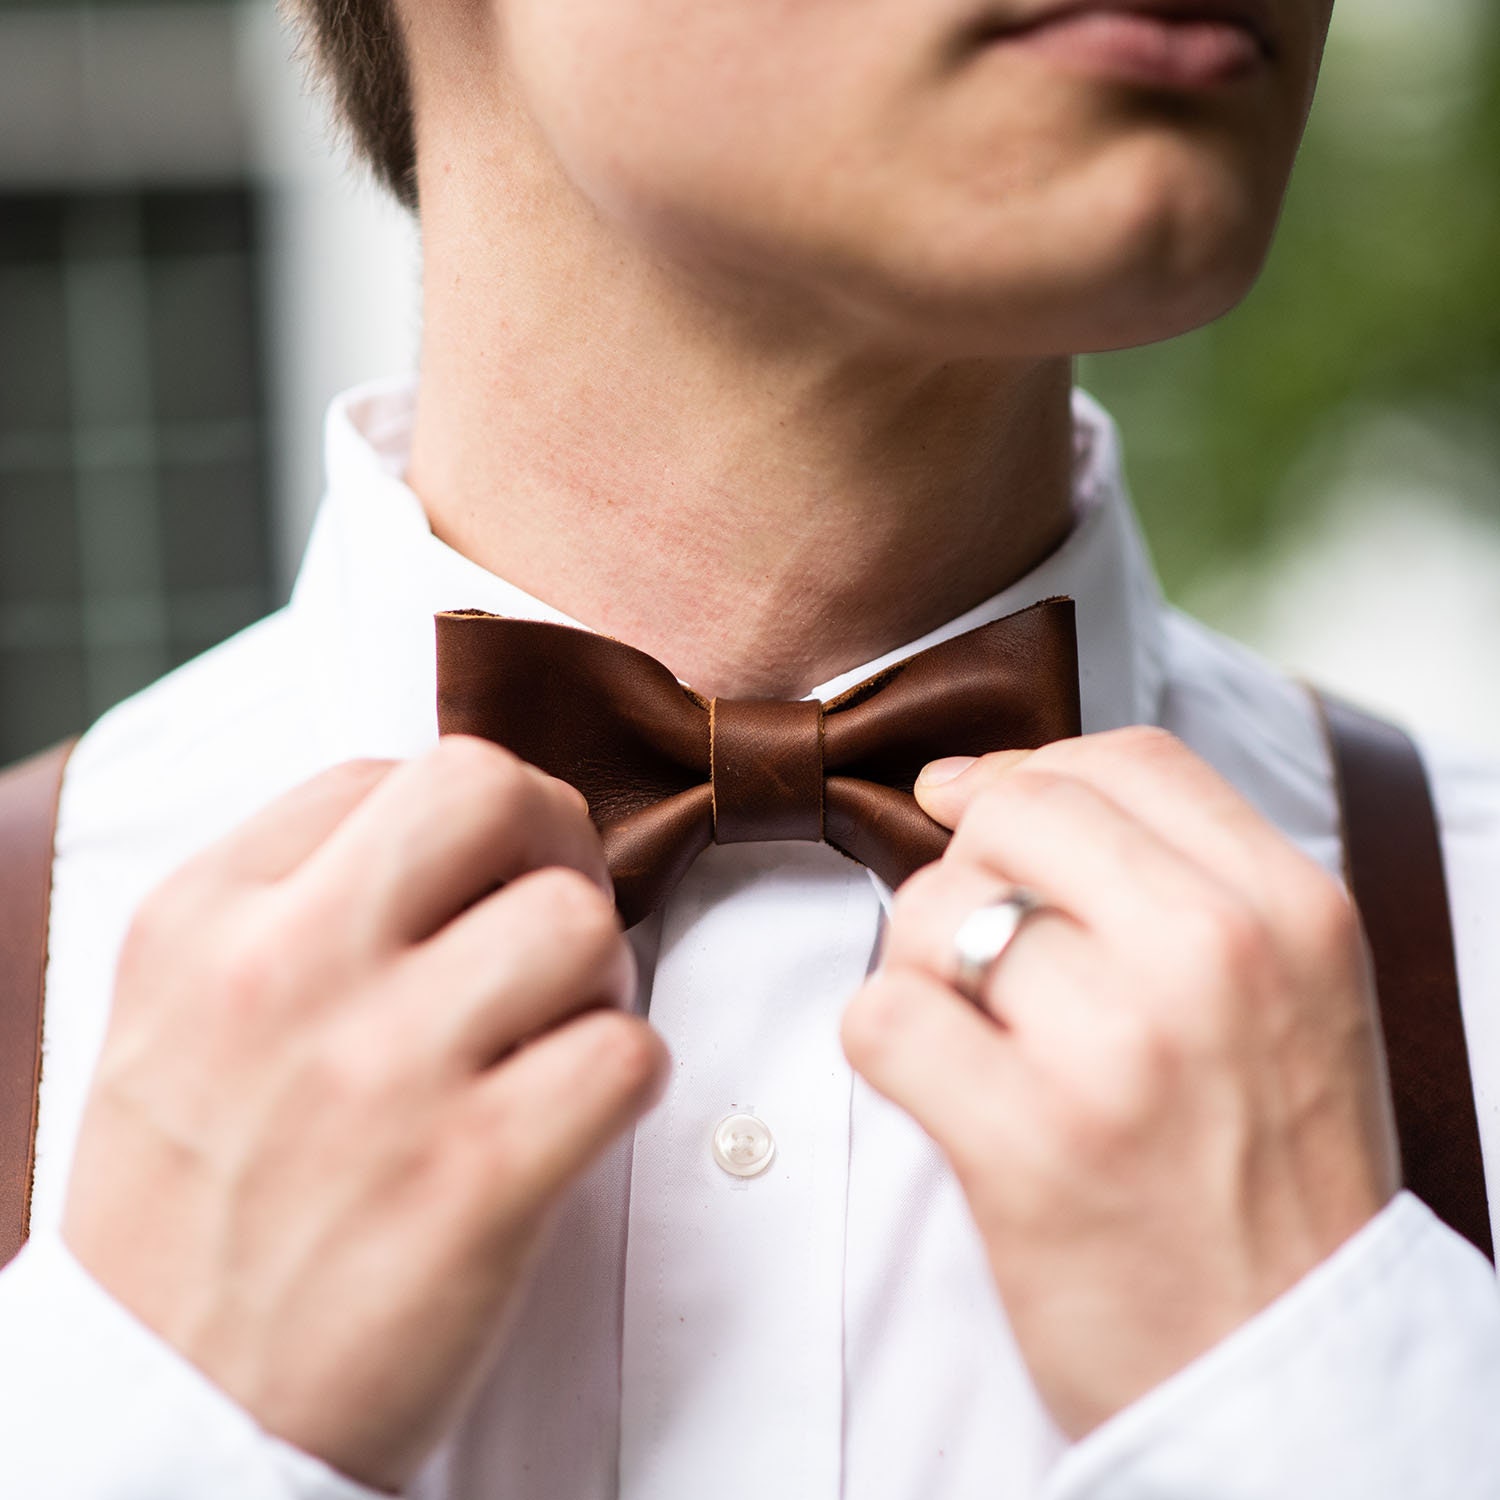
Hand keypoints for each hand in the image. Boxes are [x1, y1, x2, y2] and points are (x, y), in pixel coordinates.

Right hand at [62, 737, 668, 1490]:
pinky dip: (628, 1077)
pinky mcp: (475, 1181)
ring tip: (554, 1037)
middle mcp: (285, 973)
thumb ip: (285, 901)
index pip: (391, 770)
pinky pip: (628, 1052)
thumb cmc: (192, 1205)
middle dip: (557, 840)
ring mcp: (383, 1075)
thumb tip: (438, 825)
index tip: (477, 891)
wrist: (169, 1413)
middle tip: (549, 922)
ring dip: (600, 977)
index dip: (469, 825)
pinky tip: (573, 1117)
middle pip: (492, 790)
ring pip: (581, 920)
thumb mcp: (175, 1018)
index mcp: (204, 919)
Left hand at [840, 727, 1399, 1438]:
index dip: (1027, 774)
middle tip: (990, 960)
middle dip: (973, 872)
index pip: (1123, 760)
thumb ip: (1163, 873)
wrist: (1293, 1376)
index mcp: (1288, 910)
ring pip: (933, 911)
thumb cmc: (1268, 1172)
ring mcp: (1120, 1050)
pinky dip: (887, 1045)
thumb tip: (971, 781)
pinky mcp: (1029, 1144)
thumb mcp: (1285, 995)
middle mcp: (1213, 958)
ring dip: (925, 969)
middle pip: (1014, 814)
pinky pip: (883, 1015)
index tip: (981, 819)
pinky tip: (943, 1091)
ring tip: (983, 1042)